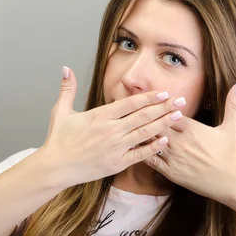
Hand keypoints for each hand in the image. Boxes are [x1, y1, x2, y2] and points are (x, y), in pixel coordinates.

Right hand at [40, 66, 185, 186]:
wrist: (55, 167)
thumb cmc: (58, 140)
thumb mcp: (61, 111)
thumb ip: (67, 89)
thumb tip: (66, 68)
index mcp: (100, 116)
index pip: (130, 103)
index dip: (149, 97)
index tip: (164, 93)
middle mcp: (110, 131)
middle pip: (143, 116)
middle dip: (164, 108)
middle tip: (180, 101)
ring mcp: (115, 148)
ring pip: (145, 133)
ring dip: (163, 124)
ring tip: (178, 117)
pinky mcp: (117, 163)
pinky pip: (139, 154)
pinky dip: (153, 147)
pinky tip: (165, 140)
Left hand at [143, 82, 235, 201]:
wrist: (232, 182)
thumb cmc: (232, 154)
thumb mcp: (232, 127)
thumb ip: (233, 104)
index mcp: (192, 129)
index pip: (169, 112)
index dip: (161, 105)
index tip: (153, 98)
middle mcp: (180, 142)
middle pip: (156, 125)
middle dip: (147, 117)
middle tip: (135, 110)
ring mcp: (174, 158)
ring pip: (150, 142)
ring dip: (142, 134)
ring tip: (129, 125)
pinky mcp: (171, 173)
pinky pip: (151, 160)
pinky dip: (142, 152)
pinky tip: (134, 147)